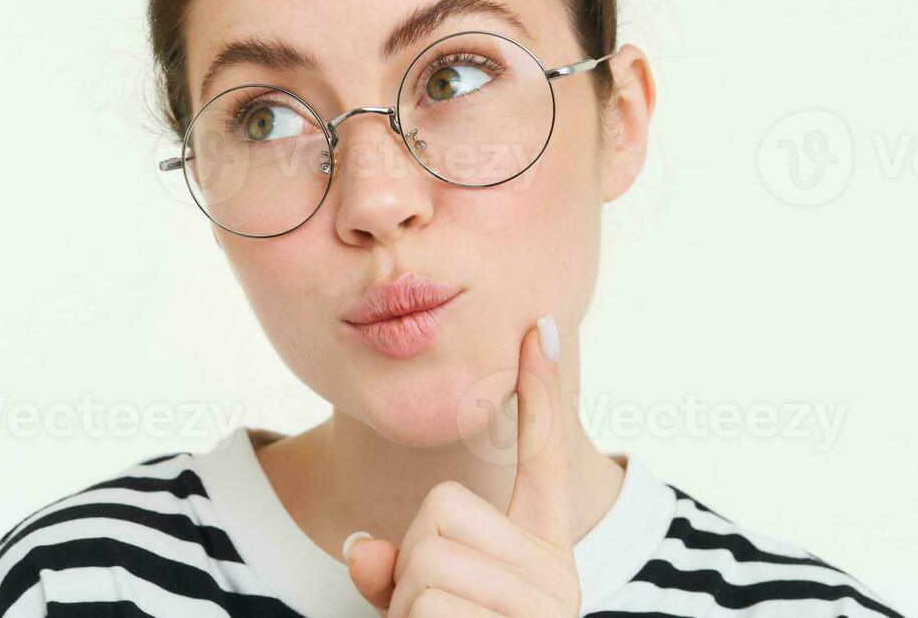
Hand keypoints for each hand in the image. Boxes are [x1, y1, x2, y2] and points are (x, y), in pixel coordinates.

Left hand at [343, 315, 580, 617]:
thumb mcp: (419, 606)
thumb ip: (393, 572)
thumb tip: (361, 548)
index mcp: (542, 553)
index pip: (544, 461)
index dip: (539, 395)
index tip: (541, 328)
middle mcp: (556, 573)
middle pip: (444, 506)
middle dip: (411, 562)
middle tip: (432, 611)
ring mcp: (544, 603)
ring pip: (428, 555)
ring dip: (407, 602)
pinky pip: (426, 601)